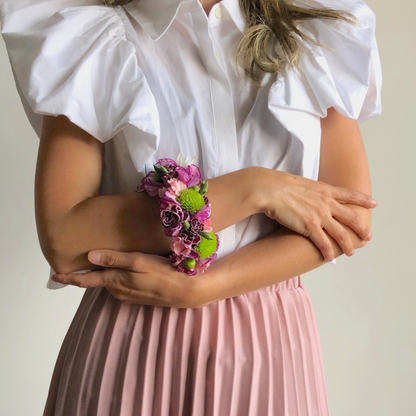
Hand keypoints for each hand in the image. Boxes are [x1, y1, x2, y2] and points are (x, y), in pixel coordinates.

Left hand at [50, 250, 205, 307]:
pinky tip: (119, 270)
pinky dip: (114, 278)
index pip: (86, 281)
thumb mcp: (139, 262)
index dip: (69, 278)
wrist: (185, 291)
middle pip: (97, 281)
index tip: (54, 276)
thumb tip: (89, 257)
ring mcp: (129, 295)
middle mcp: (118, 291)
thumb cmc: (163, 273)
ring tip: (95, 264)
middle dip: (85, 274)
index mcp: (115, 282)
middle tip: (74, 263)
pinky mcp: (138, 295)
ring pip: (109, 283)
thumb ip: (115, 259)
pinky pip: (120, 285)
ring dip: (101, 275)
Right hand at [256, 168, 377, 261]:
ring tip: (351, 252)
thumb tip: (311, 196)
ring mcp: (320, 215)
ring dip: (347, 245)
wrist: (271, 189)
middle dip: (361, 228)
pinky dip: (328, 252)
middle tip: (367, 236)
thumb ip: (312, 191)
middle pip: (352, 217)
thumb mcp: (303, 184)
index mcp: (325, 190)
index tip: (374, 204)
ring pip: (341, 234)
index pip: (350, 195)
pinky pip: (324, 243)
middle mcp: (327, 203)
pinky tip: (330, 258)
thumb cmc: (280, 185)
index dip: (364, 200)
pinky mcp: (310, 227)